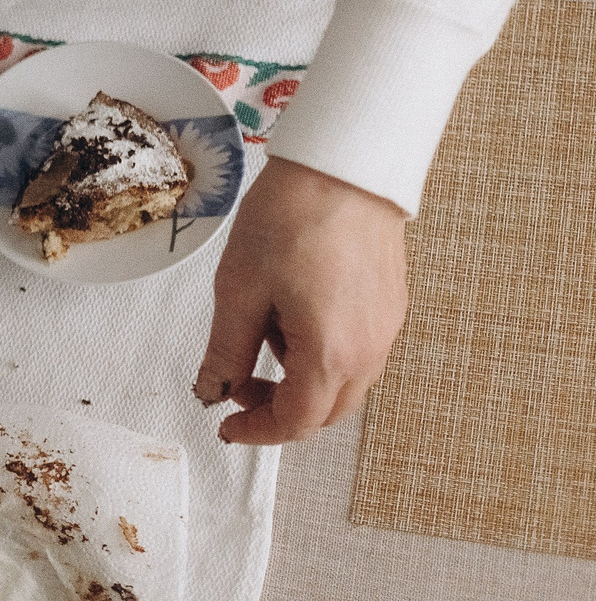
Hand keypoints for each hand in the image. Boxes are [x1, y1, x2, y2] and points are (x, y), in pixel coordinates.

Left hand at [193, 156, 409, 442]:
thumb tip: (211, 389)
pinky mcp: (389, 307)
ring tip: (260, 331)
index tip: (227, 426)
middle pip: (325, 411)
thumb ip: (225, 351)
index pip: (296, 422)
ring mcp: (386, 329)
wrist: (343, 168)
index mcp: (332, 354)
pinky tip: (291, 312)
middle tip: (235, 384)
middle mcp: (370, 350)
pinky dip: (321, 354)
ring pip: (342, 384)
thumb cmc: (293, 218)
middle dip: (278, 410)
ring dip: (298, 381)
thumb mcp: (239, 290)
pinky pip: (357, 353)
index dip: (258, 431)